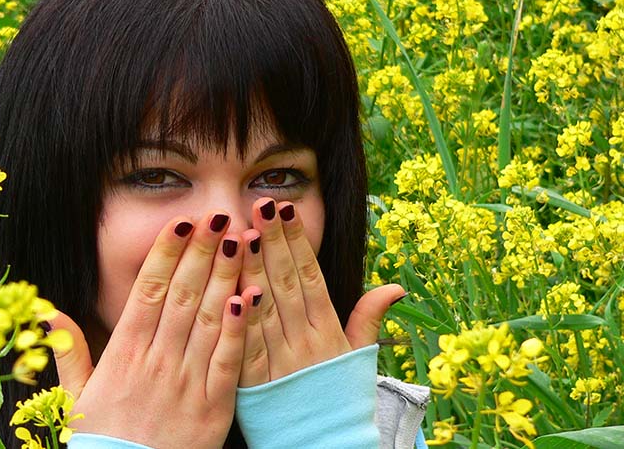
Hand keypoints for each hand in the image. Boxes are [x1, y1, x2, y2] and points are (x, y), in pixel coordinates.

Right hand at [50, 212, 259, 447]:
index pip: (148, 292)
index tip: (180, 224)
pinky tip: (251, 295)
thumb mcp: (75, 397)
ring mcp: (187, 382)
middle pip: (182, 295)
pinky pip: (230, 358)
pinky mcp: (214, 406)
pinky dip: (241, 326)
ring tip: (238, 240)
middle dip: (200, 252)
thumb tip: (51, 312)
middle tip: (215, 216)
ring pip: (209, 318)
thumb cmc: (102, 441)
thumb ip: (68, 351)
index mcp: (123, 354)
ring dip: (225, 276)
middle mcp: (156, 361)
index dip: (166, 254)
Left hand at [238, 197, 404, 385]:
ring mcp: (281, 363)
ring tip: (242, 233)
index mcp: (329, 331)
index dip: (296, 241)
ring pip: (265, 308)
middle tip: (259, 205)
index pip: (310, 276)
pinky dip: (240, 320)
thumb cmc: (340, 397)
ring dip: (253, 270)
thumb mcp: (358, 357)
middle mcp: (306, 342)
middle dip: (273, 242)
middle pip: (286, 284)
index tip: (283, 209)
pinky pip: (246, 348)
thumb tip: (396, 286)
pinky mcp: (256, 386)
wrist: (325, 446)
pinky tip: (231, 291)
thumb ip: (369, 318)